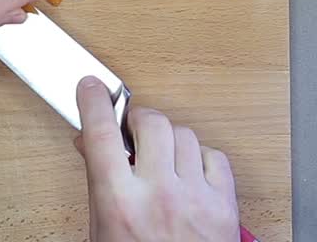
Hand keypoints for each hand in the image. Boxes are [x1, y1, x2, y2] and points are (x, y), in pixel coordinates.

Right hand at [75, 77, 240, 241]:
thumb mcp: (102, 232)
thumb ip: (99, 184)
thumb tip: (91, 144)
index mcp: (119, 203)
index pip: (101, 133)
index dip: (95, 102)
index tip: (92, 88)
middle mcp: (158, 195)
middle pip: (151, 123)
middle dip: (140, 121)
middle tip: (133, 132)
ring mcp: (195, 198)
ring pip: (185, 135)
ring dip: (170, 140)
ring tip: (162, 160)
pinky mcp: (224, 206)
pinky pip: (214, 158)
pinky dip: (201, 159)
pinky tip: (190, 175)